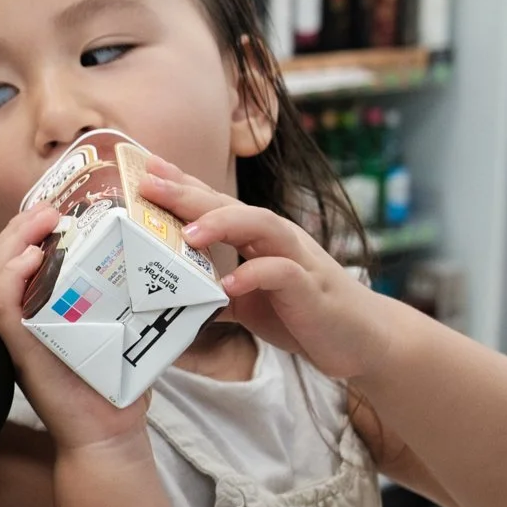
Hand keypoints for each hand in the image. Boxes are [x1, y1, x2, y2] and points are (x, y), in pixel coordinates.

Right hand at [0, 201, 150, 450]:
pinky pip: (3, 305)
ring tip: (43, 219)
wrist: (110, 434)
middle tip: (53, 205)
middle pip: (9, 257)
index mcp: (46, 307)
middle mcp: (26, 316)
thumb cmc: (117, 383)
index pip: (29, 256)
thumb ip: (127, 295)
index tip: (62, 203)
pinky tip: (32, 257)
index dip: (35, 226)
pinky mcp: (20, 348)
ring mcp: (20, 332)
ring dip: (16, 240)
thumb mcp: (123, 326)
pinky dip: (11, 277)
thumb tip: (159, 255)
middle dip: (26, 224)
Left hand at [147, 158, 396, 381]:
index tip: (146, 167)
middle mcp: (277, 239)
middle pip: (231, 204)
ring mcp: (297, 259)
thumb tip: (171, 301)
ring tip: (188, 234)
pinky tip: (229, 285)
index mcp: (259, 238)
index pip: (216, 202)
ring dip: (223, 225)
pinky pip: (283, 273)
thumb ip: (214, 295)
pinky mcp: (311, 288)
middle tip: (150, 184)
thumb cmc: (302, 313)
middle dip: (189, 193)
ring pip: (260, 225)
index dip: (183, 183)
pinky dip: (255, 275)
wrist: (360, 338)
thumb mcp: (248, 303)